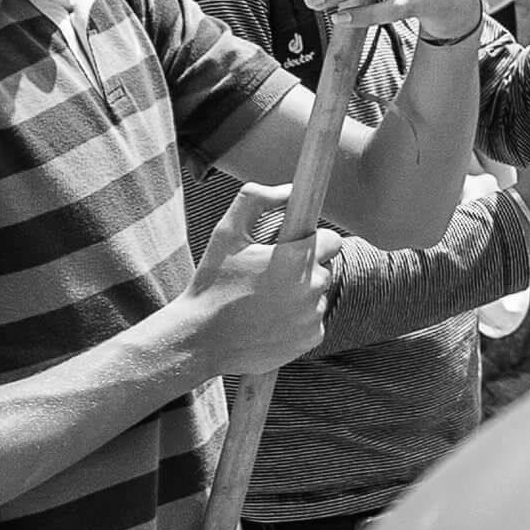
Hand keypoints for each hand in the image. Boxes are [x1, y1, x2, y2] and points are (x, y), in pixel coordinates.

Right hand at [173, 184, 338, 375]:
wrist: (197, 341)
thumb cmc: (211, 285)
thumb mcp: (225, 235)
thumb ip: (256, 200)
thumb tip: (289, 188)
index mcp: (295, 260)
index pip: (332, 241)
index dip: (311, 242)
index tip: (292, 249)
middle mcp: (311, 287)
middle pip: (324, 268)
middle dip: (302, 269)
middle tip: (269, 278)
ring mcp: (313, 315)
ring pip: (318, 295)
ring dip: (300, 295)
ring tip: (264, 302)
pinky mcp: (311, 338)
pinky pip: (314, 320)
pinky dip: (298, 320)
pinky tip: (269, 322)